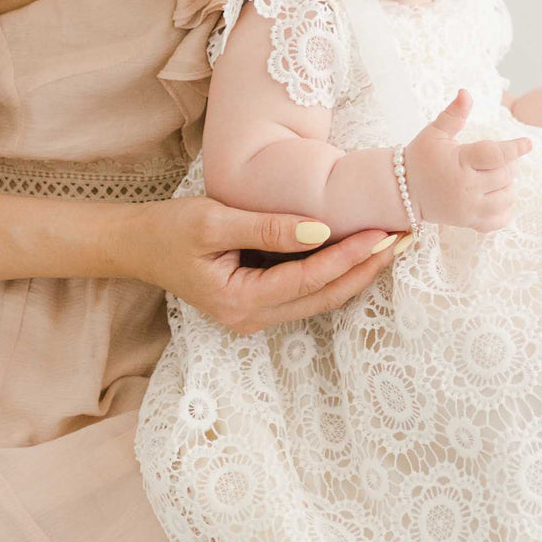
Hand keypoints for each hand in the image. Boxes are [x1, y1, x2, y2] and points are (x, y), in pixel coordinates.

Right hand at [128, 196, 400, 333]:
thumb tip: (323, 228)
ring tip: (392, 243)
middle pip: (326, 296)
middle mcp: (253, 319)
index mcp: (240, 302)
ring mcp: (257, 317)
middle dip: (367, 269)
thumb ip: (268, 227)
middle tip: (404, 239)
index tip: (383, 233)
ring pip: (321, 298)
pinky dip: (336, 272)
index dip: (350, 256)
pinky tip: (360, 251)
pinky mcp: (260, 305)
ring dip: (358, 272)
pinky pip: (308, 292)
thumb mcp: (214, 221)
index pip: (310, 280)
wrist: (136, 246)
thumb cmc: (169, 230)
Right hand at [405, 89, 532, 231]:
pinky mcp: (469, 222)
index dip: (515, 148)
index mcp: (460, 162)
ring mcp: (469, 208)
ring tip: (498, 176)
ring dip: (509, 185)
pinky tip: (498, 196)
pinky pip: (499, 220)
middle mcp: (466, 187)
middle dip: (509, 165)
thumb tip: (466, 92)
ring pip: (506, 198)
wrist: (403, 192)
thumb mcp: (434, 133)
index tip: (528, 143)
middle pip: (505, 176)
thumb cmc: (420, 158)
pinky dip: (505, 209)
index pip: (495, 155)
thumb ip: (454, 114)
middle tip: (501, 159)